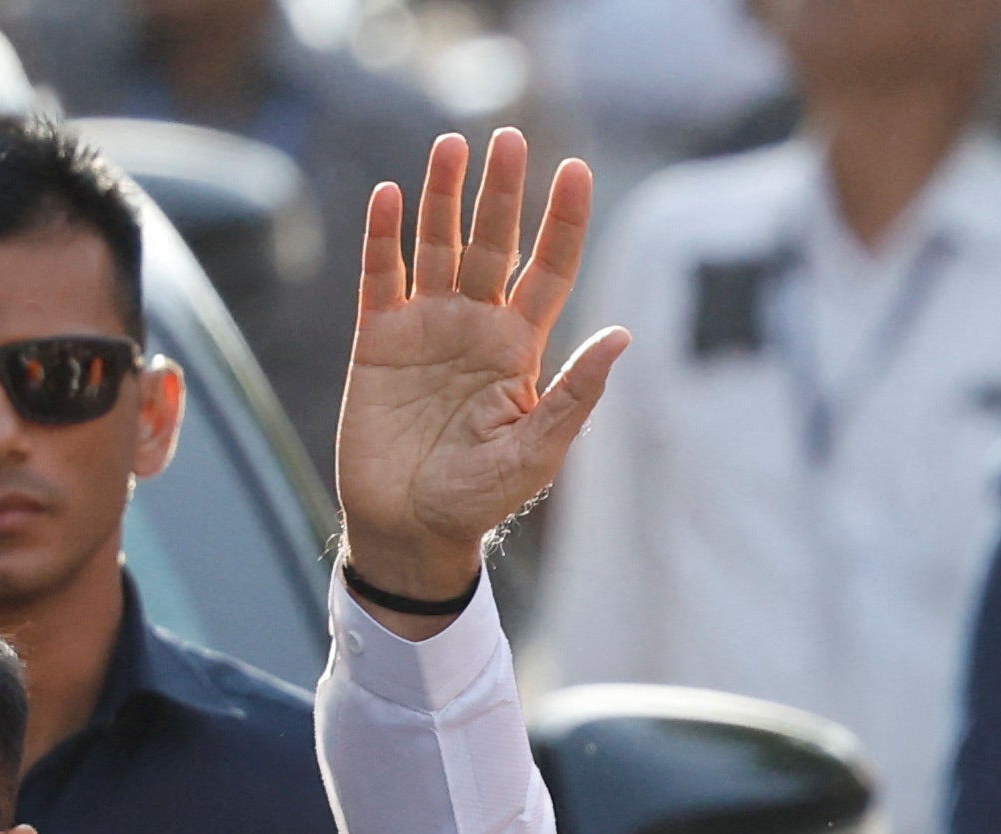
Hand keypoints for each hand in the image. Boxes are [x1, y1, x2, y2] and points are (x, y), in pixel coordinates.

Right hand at [335, 131, 630, 603]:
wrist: (409, 529)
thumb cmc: (479, 499)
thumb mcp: (537, 451)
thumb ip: (575, 393)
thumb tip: (623, 335)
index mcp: (521, 348)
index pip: (549, 269)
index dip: (563, 221)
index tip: (576, 170)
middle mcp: (476, 325)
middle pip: (493, 241)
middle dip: (502, 191)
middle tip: (509, 137)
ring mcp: (426, 325)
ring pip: (437, 244)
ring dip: (444, 196)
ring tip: (453, 146)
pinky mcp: (378, 337)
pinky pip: (381, 275)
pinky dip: (385, 236)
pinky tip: (392, 196)